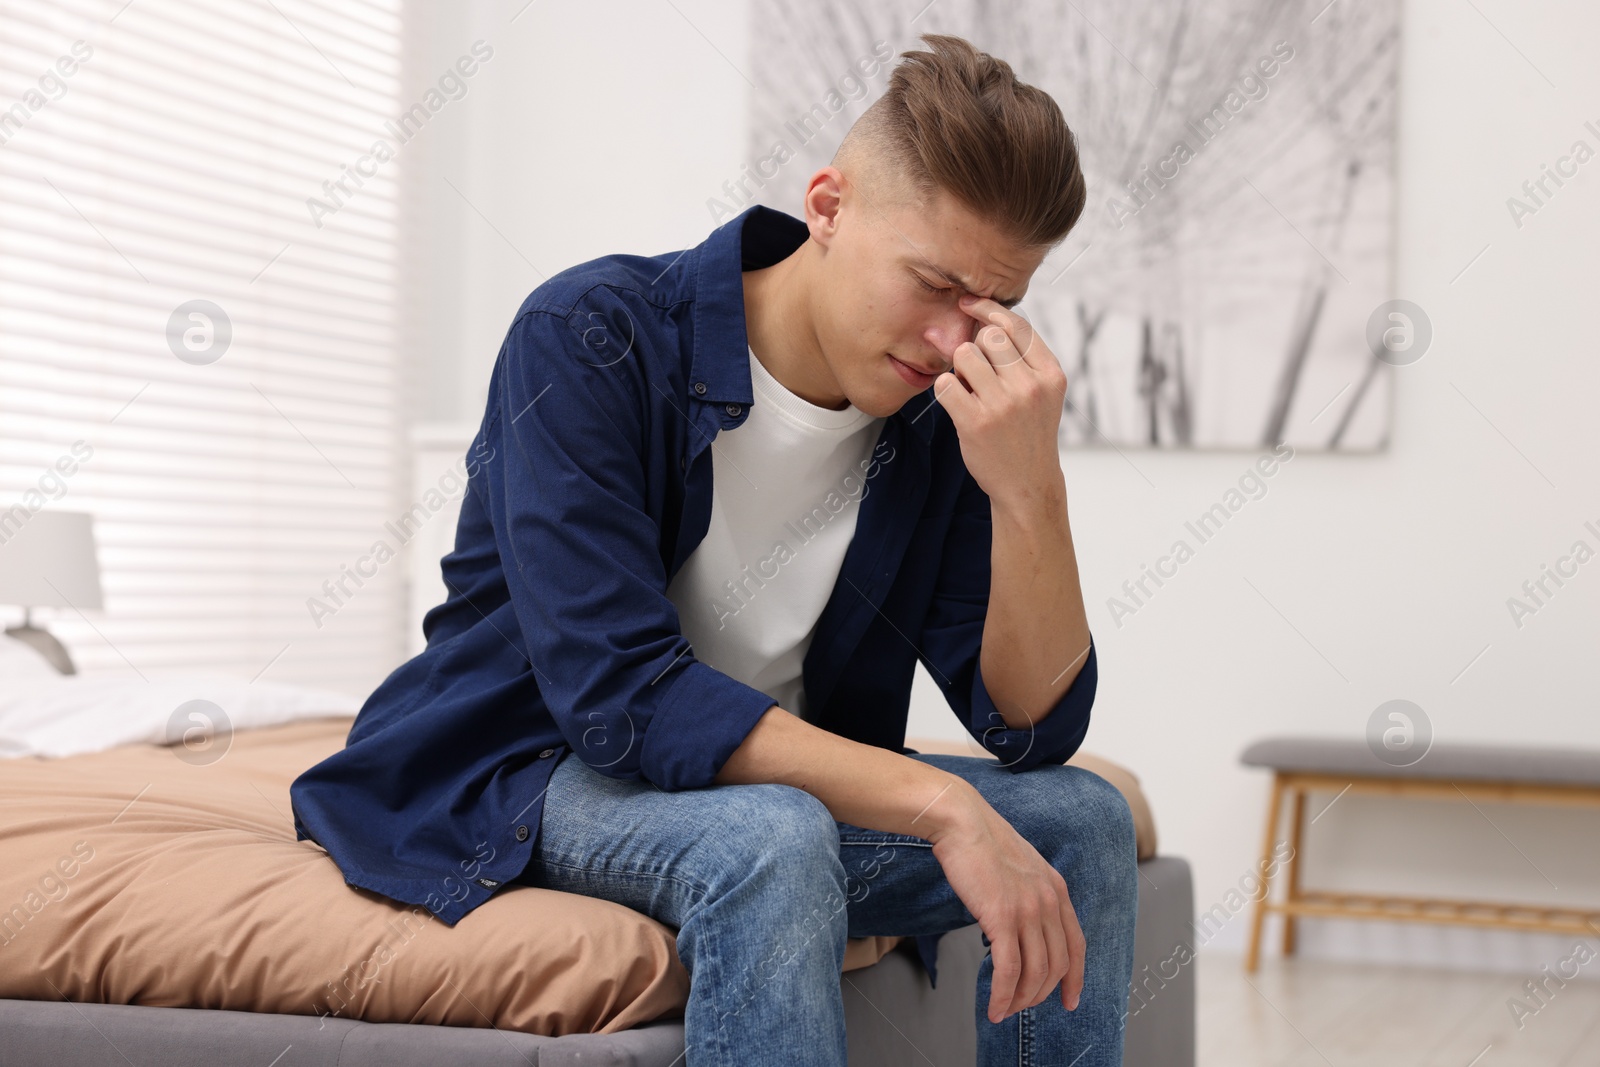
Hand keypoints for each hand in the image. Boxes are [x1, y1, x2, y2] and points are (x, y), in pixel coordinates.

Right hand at [924, 783, 1084, 1022]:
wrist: (961, 820)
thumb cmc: (982, 841)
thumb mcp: (1021, 866)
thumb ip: (1030, 893)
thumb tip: (1020, 925)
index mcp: (1056, 889)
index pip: (1077, 945)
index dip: (1075, 978)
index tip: (1069, 1000)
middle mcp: (1048, 901)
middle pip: (1057, 964)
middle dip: (1041, 993)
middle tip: (1023, 1007)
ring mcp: (1028, 909)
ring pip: (1035, 972)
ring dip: (1020, 999)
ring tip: (1005, 1010)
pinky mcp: (1002, 917)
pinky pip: (1008, 970)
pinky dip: (1003, 995)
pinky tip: (994, 1007)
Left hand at [932, 294, 1068, 508]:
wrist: (1027, 484)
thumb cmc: (1028, 432)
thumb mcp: (1043, 393)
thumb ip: (1024, 359)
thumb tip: (986, 318)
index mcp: (1051, 374)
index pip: (1016, 325)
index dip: (989, 309)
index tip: (969, 304)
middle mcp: (1030, 386)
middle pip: (988, 336)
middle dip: (976, 347)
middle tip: (977, 372)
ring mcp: (1003, 405)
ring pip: (964, 354)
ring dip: (959, 368)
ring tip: (969, 389)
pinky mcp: (976, 422)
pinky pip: (945, 383)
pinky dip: (945, 389)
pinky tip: (956, 402)